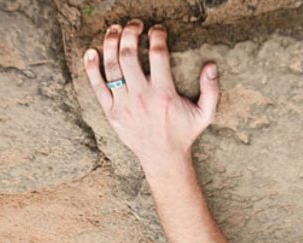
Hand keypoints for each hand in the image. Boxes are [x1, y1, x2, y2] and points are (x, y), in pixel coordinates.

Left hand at [83, 20, 218, 167]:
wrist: (163, 158)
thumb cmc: (184, 133)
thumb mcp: (205, 114)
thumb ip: (211, 89)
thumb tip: (211, 65)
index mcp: (164, 93)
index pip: (158, 54)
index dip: (157, 36)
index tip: (158, 30)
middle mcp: (142, 96)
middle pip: (130, 54)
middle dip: (131, 33)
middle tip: (135, 25)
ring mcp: (124, 104)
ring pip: (112, 66)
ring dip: (111, 43)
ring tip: (115, 30)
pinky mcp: (111, 112)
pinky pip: (97, 86)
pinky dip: (91, 68)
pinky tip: (91, 52)